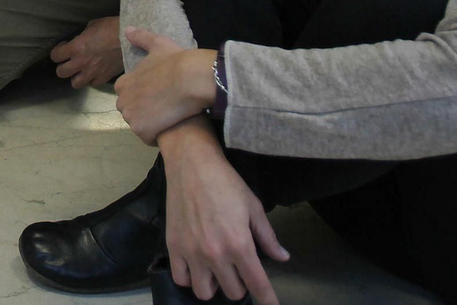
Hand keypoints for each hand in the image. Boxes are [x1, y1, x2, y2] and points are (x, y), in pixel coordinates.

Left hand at [50, 16, 123, 88]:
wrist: (130, 39)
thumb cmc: (112, 27)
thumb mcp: (93, 25)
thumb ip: (83, 35)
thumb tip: (81, 39)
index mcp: (76, 48)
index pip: (56, 56)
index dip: (57, 52)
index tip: (63, 48)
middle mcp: (81, 63)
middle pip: (61, 73)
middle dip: (63, 66)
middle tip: (69, 61)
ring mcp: (93, 72)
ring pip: (75, 83)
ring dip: (76, 76)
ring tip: (81, 70)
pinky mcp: (104, 78)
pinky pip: (93, 83)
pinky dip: (92, 79)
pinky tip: (95, 72)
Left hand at [114, 28, 216, 145]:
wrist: (190, 79)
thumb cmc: (175, 61)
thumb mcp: (158, 44)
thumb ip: (141, 38)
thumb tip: (128, 30)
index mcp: (123, 83)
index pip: (129, 95)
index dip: (145, 96)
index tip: (159, 93)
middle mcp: (122, 101)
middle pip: (132, 112)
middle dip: (145, 111)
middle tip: (165, 105)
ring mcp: (131, 117)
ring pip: (140, 125)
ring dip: (152, 124)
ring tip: (170, 115)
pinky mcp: (141, 131)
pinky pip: (148, 138)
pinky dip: (157, 135)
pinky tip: (170, 126)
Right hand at [160, 122, 288, 304]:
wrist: (192, 164)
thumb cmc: (226, 182)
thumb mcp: (254, 206)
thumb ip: (268, 236)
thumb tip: (282, 257)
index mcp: (240, 244)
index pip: (257, 284)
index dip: (268, 300)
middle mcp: (216, 254)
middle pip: (233, 292)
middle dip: (240, 285)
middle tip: (239, 269)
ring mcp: (192, 253)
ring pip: (205, 292)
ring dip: (215, 285)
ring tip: (217, 270)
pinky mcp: (173, 247)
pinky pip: (181, 279)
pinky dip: (190, 278)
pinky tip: (196, 266)